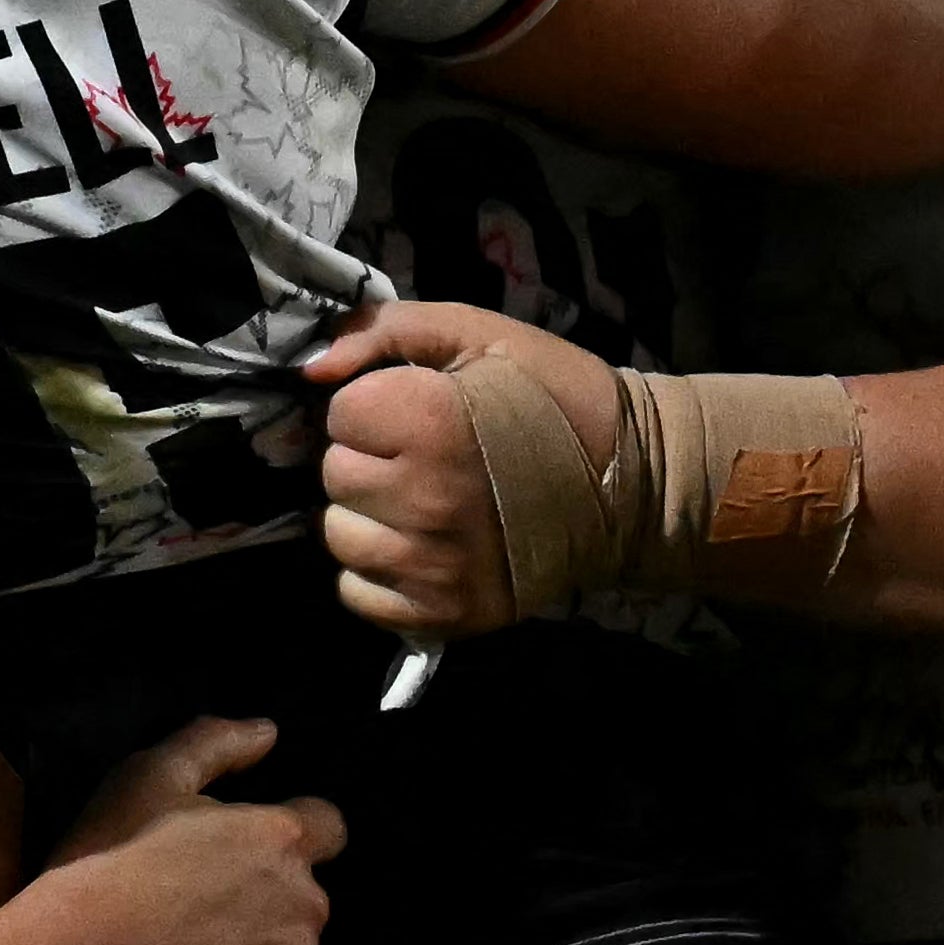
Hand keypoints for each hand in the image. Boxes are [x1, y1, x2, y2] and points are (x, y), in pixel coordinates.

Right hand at [12, 717, 340, 944]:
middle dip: (266, 903)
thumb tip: (269, 733)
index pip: (327, 827)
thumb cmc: (106, 868)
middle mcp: (306, 903)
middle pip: (304, 899)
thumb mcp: (146, 779)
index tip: (245, 856)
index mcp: (281, 839)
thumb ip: (215, 744)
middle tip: (198, 918)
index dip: (291, 835)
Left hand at [307, 297, 617, 635]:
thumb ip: (387, 331)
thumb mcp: (480, 335)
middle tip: (422, 456)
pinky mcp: (444, 613)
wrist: (633, 485)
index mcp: (430, 421)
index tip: (417, 409)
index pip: (339, 414)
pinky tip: (419, 547)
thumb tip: (310, 368)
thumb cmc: (554, 396)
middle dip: (369, 458)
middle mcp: (425, 499)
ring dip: (368, 516)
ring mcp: (434, 565)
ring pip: (339, 536)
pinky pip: (358, 594)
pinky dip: (378, 572)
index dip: (375, 405)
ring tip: (420, 501)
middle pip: (335, 475)